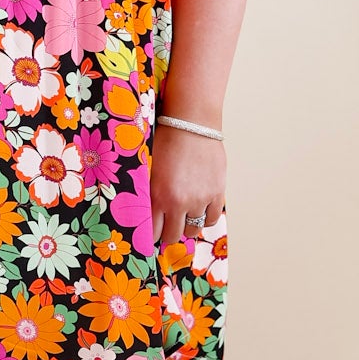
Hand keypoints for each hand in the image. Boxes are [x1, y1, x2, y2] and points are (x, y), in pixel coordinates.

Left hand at [150, 121, 224, 248]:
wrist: (191, 124)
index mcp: (158, 196)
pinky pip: (212, 219)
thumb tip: (141, 212)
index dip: (152, 235)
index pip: (153, 233)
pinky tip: (199, 210)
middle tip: (168, 225)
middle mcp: (179, 202)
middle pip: (173, 236)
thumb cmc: (165, 141)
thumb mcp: (147, 168)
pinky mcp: (217, 193)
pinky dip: (205, 218)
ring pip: (193, 230)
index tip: (152, 231)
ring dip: (188, 226)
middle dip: (169, 233)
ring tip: (184, 215)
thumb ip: (146, 192)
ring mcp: (200, 199)